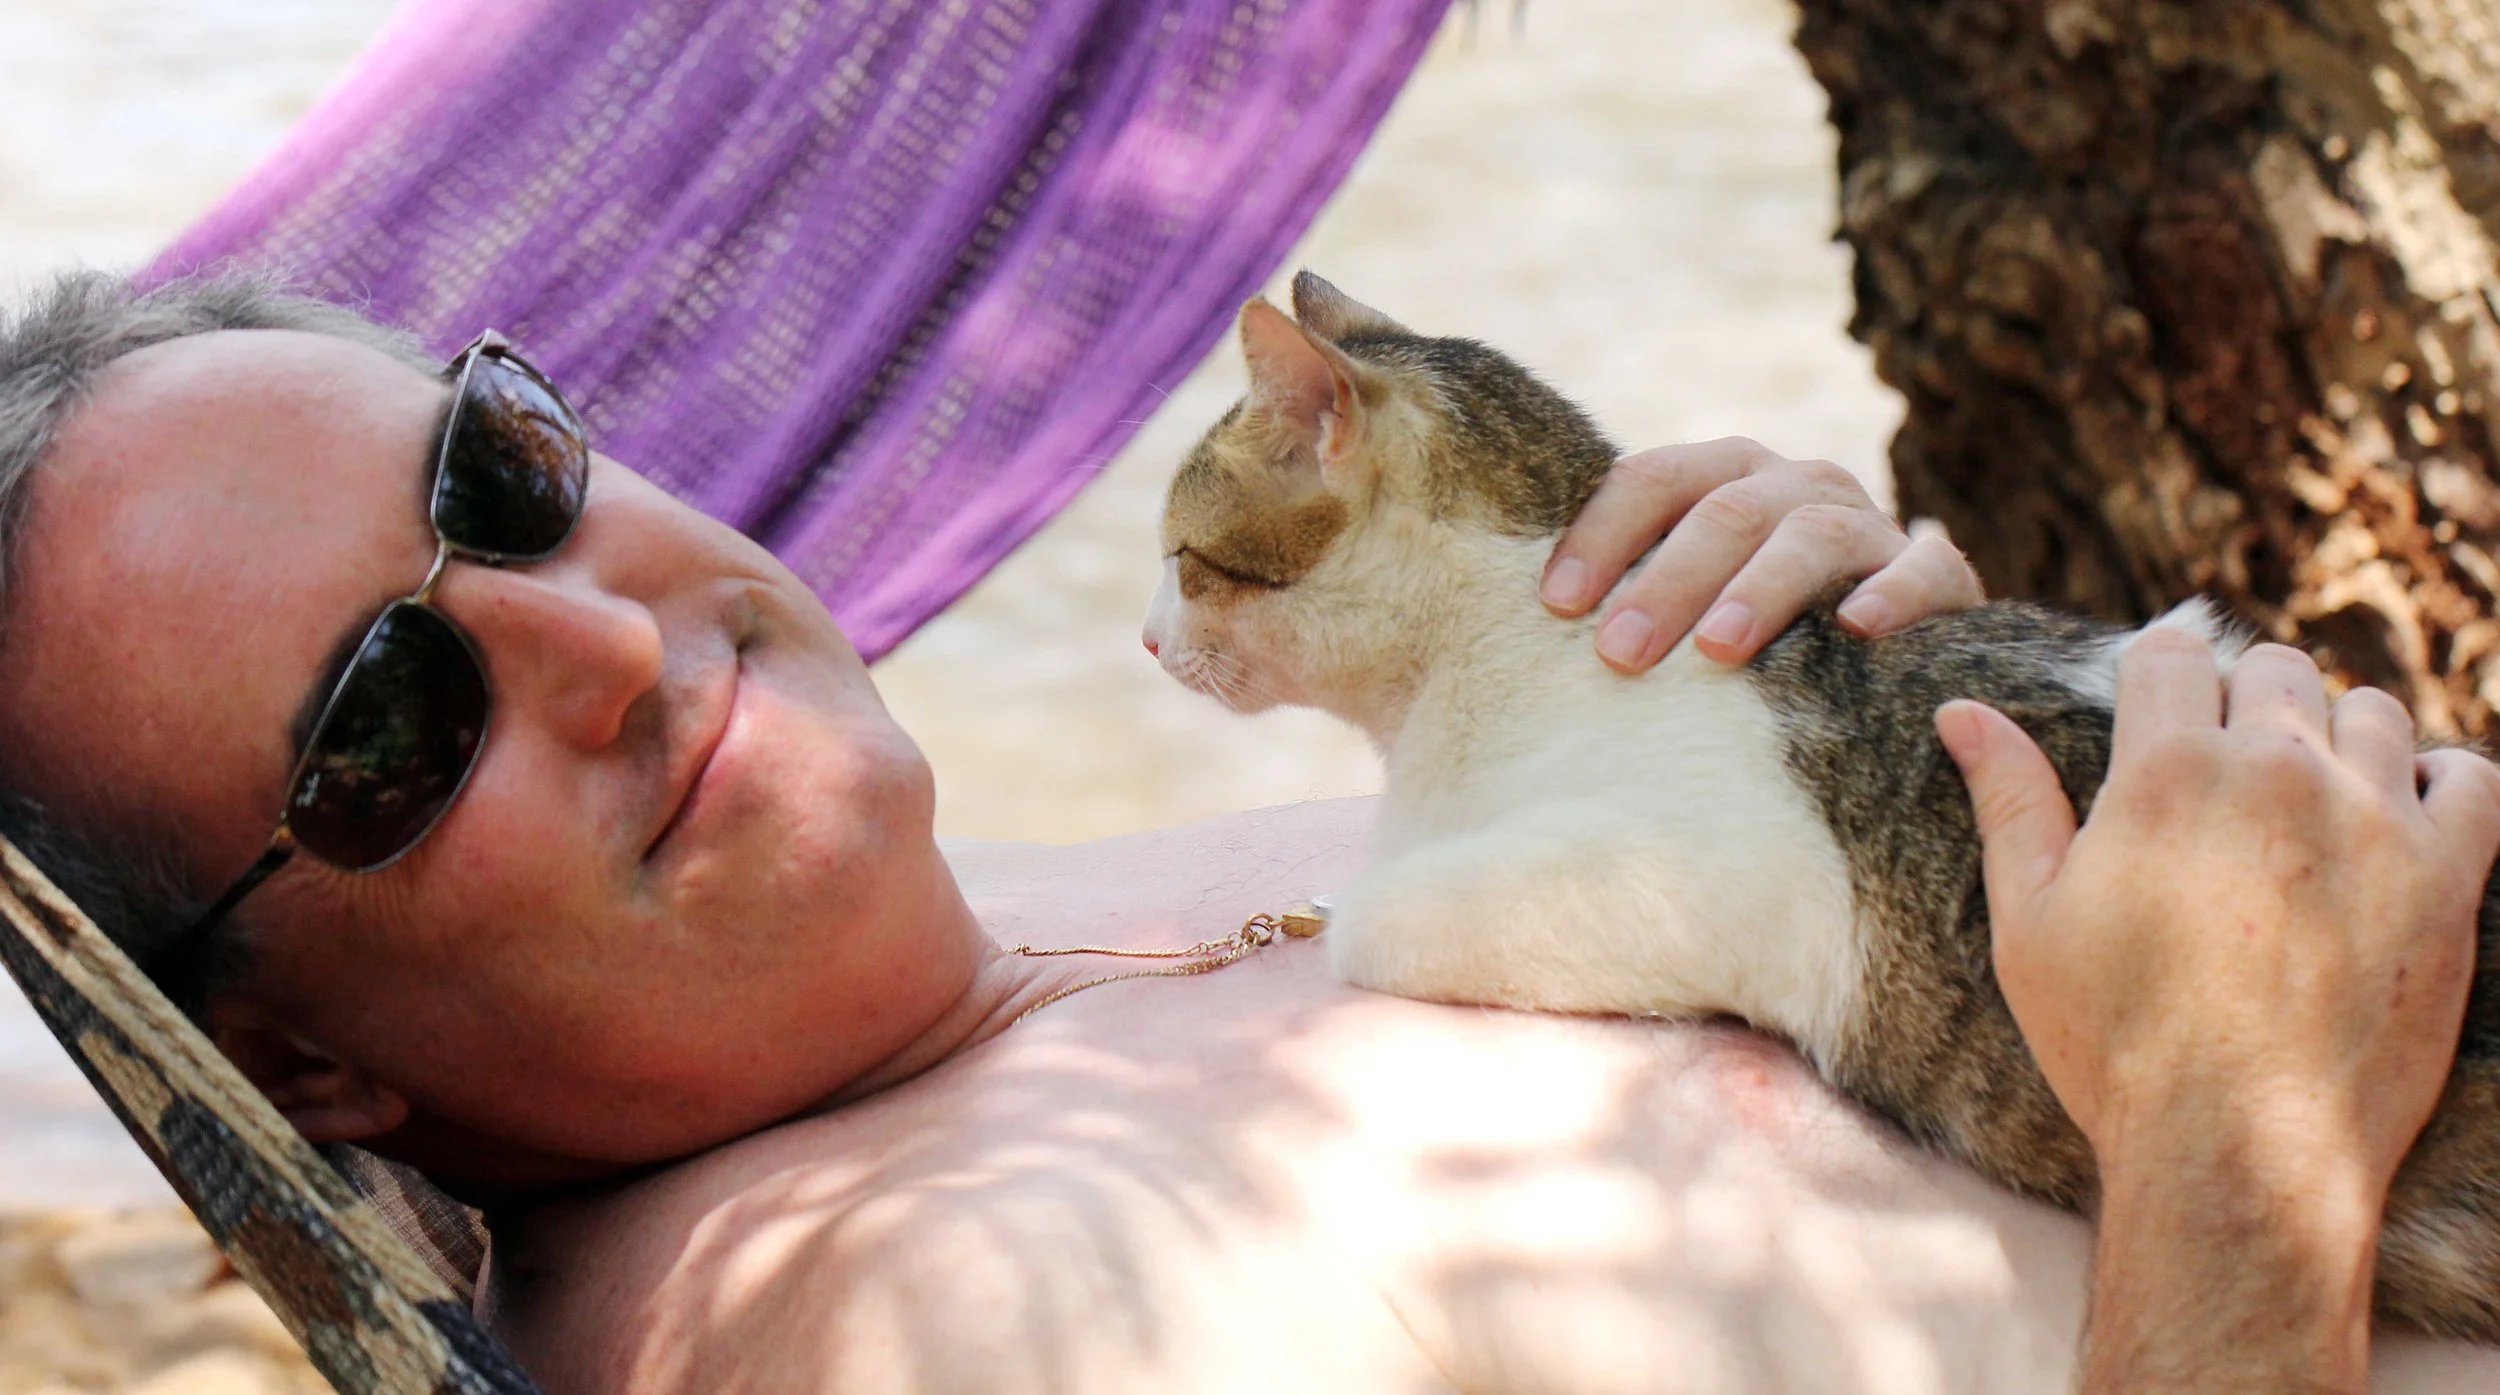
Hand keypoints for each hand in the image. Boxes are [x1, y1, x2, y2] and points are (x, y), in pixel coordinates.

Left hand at [1541, 437, 1981, 671]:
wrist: (1889, 651)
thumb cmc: (1744, 640)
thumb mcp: (1679, 607)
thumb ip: (1614, 603)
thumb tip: (1491, 640)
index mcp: (1721, 476)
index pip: (1651, 479)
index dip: (1600, 535)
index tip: (1555, 605)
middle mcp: (1793, 483)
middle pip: (1723, 510)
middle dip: (1665, 581)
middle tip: (1617, 654)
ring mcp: (1868, 521)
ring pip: (1809, 534)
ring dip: (1758, 590)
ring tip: (1716, 650)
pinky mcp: (1941, 571)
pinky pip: (1923, 568)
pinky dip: (1890, 593)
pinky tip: (1854, 630)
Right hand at [1938, 635, 2499, 1390]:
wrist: (2238, 1150)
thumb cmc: (2114, 1041)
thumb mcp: (2029, 921)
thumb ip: (2009, 800)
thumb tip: (1962, 711)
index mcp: (2167, 771)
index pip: (2171, 652)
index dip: (2155, 677)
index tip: (2153, 718)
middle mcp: (2278, 770)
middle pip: (2274, 668)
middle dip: (2243, 704)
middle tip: (2224, 779)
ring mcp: (2374, 818)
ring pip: (2371, 711)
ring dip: (2336, 737)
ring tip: (2306, 802)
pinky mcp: (2448, 878)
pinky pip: (2468, 777)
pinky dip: (2437, 784)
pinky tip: (2397, 822)